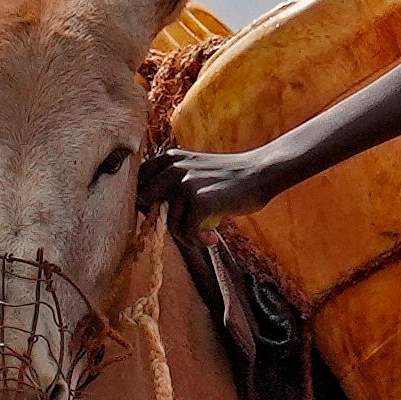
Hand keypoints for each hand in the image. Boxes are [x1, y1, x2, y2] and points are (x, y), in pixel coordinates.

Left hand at [146, 134, 300, 226]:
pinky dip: (198, 241)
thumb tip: (149, 211)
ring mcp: (185, 183)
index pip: (139, 180)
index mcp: (171, 158)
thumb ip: (174, 183)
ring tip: (205, 236)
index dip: (143, 200)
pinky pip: (186, 232)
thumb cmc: (230, 179)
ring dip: (187, 236)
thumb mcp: (196, 171)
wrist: (261, 173)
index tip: (159, 215)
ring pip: (169, 222)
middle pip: (144, 199)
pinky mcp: (198, 200)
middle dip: (156, 218)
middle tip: (180, 228)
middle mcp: (174, 167)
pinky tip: (212, 239)